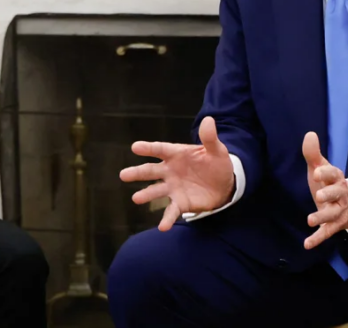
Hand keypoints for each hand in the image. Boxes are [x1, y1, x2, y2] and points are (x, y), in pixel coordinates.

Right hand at [120, 116, 234, 231]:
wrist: (225, 184)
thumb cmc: (216, 163)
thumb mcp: (216, 150)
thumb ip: (210, 138)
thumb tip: (209, 120)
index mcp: (176, 154)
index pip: (160, 150)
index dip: (148, 148)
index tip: (135, 147)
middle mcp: (170, 171)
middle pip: (151, 171)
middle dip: (137, 173)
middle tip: (123, 175)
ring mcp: (173, 187)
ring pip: (156, 191)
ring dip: (146, 195)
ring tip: (136, 199)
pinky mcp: (180, 203)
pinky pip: (171, 211)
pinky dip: (166, 219)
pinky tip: (162, 227)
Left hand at [301, 131, 347, 249]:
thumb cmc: (330, 184)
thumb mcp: (320, 168)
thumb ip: (313, 154)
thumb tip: (309, 134)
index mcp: (337, 179)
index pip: (334, 174)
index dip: (326, 173)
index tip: (317, 171)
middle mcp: (340, 195)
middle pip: (337, 194)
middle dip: (329, 194)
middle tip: (319, 195)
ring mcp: (338, 211)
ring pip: (332, 214)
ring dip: (322, 217)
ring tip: (309, 220)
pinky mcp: (333, 225)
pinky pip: (327, 232)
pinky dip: (317, 239)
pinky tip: (307, 244)